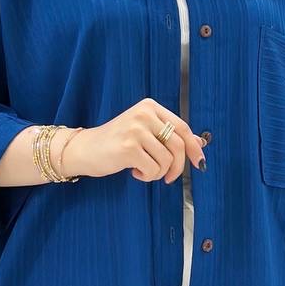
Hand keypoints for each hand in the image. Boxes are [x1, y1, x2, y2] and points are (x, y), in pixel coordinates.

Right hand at [59, 98, 206, 182]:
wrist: (84, 149)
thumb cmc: (116, 142)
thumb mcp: (144, 132)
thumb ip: (169, 135)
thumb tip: (200, 142)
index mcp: (150, 107)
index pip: (182, 127)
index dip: (194, 147)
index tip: (200, 162)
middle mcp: (144, 114)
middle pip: (178, 145)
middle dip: (178, 167)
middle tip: (169, 178)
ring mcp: (136, 130)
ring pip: (167, 160)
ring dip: (158, 173)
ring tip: (143, 169)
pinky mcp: (128, 147)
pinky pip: (153, 170)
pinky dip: (147, 176)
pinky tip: (134, 171)